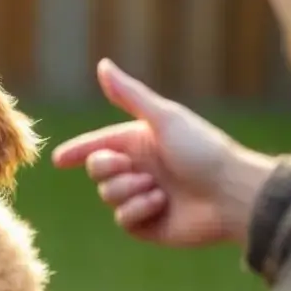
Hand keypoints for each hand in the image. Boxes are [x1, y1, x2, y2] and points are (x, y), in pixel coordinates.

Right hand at [52, 59, 274, 246]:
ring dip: (130, 190)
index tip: (58, 160)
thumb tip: (103, 65)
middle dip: (109, 170)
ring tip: (160, 189)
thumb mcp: (164, 119)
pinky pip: (123, 219)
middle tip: (134, 169)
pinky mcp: (147, 225)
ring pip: (108, 195)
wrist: (232, 195)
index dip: (76, 151)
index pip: (98, 145)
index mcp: (140, 143)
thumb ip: (129, 95)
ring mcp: (142, 197)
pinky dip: (140, 210)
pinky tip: (163, 205)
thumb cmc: (203, 151)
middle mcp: (139, 169)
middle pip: (97, 170)